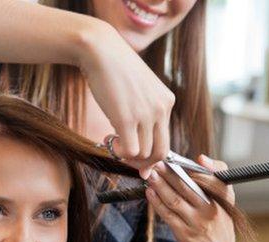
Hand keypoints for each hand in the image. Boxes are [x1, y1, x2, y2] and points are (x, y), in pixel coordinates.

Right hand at [80, 23, 173, 178]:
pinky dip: (118, 152)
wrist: (101, 51)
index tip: (136, 157)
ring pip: (144, 154)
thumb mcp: (139, 88)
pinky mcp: (127, 119)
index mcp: (167, 101)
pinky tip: (108, 139)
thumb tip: (136, 135)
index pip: (166, 139)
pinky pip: (129, 150)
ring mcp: (146, 114)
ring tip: (111, 140)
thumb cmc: (114, 69)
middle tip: (124, 156)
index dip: (151, 154)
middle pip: (160, 152)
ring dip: (126, 155)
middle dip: (142, 162)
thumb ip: (143, 109)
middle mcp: (161, 109)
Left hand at [144, 155, 235, 241]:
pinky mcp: (185, 234)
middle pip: (187, 188)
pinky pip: (168, 215)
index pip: (212, 181)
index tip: (177, 161)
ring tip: (150, 176)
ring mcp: (197, 224)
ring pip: (175, 201)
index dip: (195, 170)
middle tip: (156, 164)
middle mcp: (211, 211)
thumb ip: (215, 175)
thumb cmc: (216, 216)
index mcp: (223, 199)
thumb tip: (200, 158)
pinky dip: (157, 203)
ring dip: (160, 187)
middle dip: (170, 175)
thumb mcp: (224, 197)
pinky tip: (149, 192)